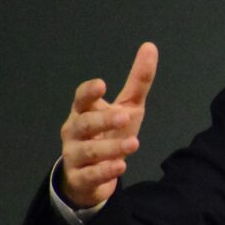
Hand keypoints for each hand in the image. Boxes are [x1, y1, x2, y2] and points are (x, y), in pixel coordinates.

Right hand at [58, 42, 157, 207]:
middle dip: (103, 120)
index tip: (102, 85)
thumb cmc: (108, 133)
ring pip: (88, 151)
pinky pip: (90, 175)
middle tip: (125, 116)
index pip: (81, 99)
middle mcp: (75, 132)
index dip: (88, 92)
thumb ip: (138, 81)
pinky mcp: (81, 178)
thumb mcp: (127, 107)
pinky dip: (105, 171)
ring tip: (134, 143)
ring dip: (110, 147)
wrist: (91, 174)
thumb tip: (150, 46)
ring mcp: (75, 155)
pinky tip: (121, 166)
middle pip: (84, 124)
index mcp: (84, 112)